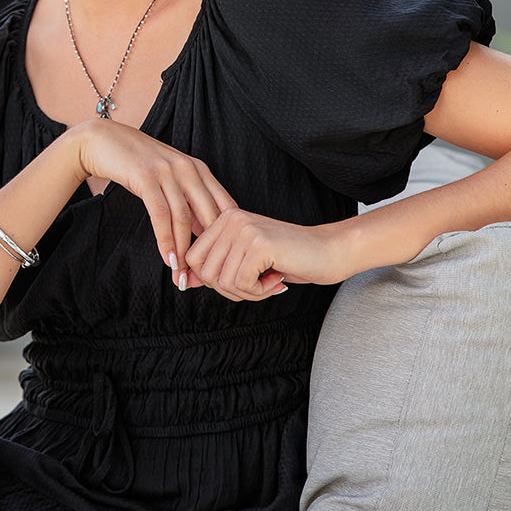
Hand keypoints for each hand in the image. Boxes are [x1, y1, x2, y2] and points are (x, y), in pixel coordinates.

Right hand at [73, 119, 233, 286]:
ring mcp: (167, 171)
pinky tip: (167, 258)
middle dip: (207, 250)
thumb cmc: (137, 162)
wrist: (103, 141)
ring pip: (184, 218)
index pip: (224, 206)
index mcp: (199, 169)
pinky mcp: (146, 177)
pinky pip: (160, 215)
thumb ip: (188, 200)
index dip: (226, 236)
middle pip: (208, 215)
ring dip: (184, 250)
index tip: (221, 262)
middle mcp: (188, 168)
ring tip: (182, 274)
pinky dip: (165, 240)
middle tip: (203, 278)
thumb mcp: (169, 177)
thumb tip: (204, 234)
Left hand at [185, 207, 350, 300]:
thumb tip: (182, 282)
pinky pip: (242, 283)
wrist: (329, 251)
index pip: (194, 259)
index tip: (241, 280)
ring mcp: (243, 228)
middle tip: (258, 284)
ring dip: (248, 292)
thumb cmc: (289, 259)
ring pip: (223, 281)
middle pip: (205, 273)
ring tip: (269, 280)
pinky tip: (277, 279)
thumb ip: (213, 270)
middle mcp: (230, 218)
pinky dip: (259, 292)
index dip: (214, 281)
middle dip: (231, 290)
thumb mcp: (244, 264)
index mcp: (224, 218)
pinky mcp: (258, 243)